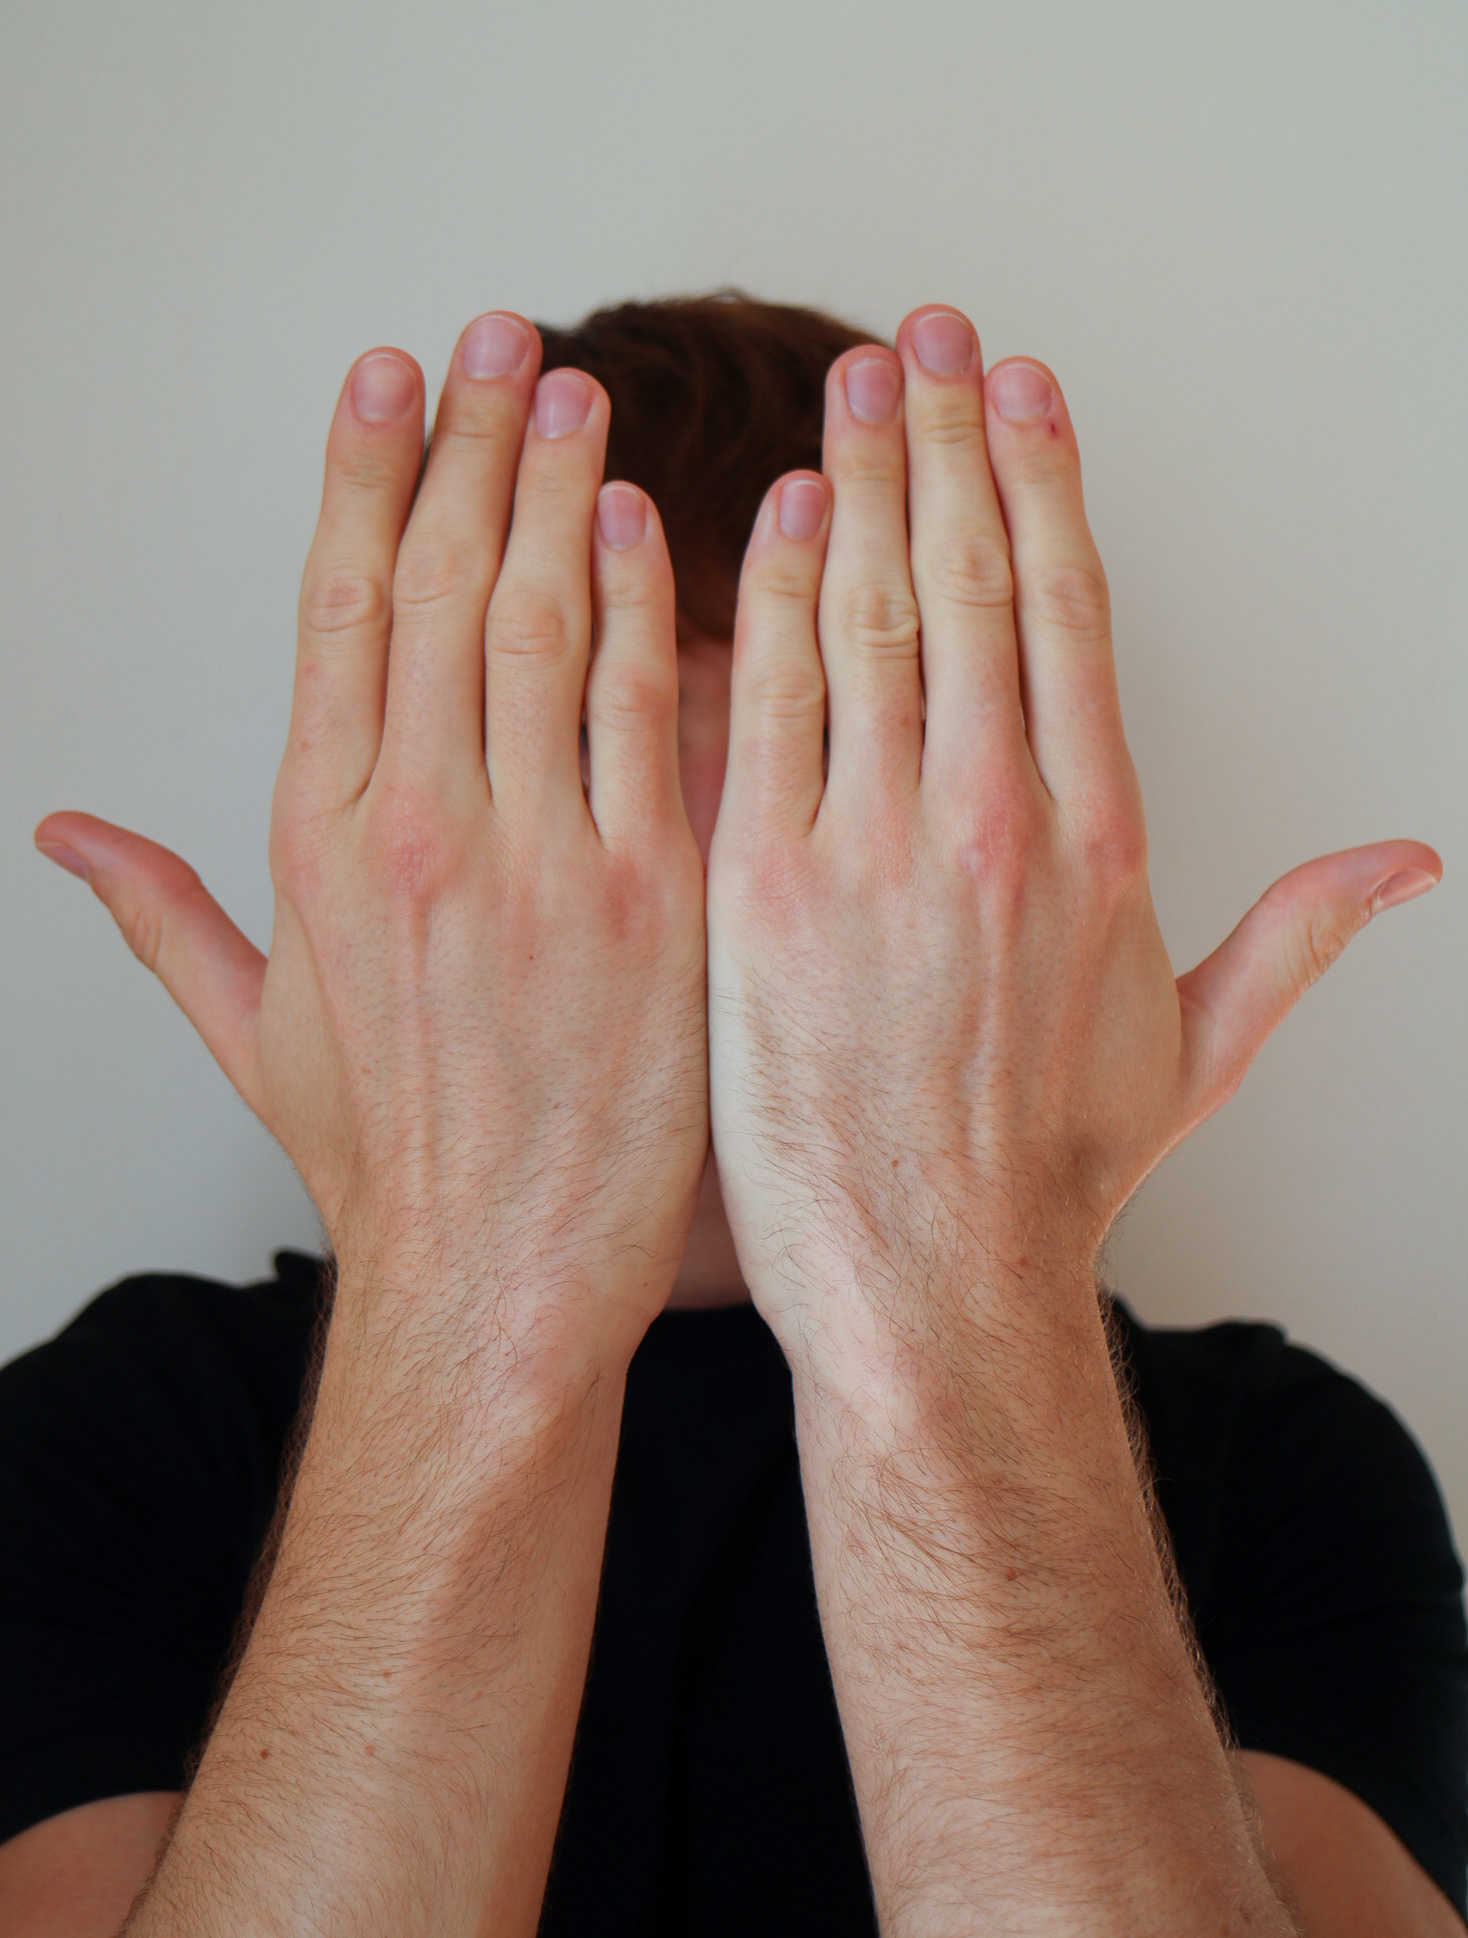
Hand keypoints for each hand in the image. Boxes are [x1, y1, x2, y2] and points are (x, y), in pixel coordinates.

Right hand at [37, 314, 706, 1372]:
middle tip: (505, 340)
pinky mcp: (648, 905)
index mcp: (319, 843)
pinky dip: (656, 610)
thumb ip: (161, 917)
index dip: (363, 479)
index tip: (389, 380)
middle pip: (440, 587)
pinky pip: (649, 720)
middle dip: (471, 446)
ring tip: (578, 393)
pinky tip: (661, 525)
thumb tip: (60, 837)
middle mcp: (417, 831)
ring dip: (563, 492)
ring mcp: (537, 862)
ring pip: (544, 626)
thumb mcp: (252, 1036)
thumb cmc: (385, 1165)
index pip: (336, 611)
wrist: (497, 1286)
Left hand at [708, 304, 1437, 1387]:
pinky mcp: (763, 886)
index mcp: (1100, 836)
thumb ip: (1296, 936)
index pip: (1072, 607)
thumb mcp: (1198, 1052)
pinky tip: (759, 514)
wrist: (930, 1285)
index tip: (1024, 390)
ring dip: (856, 479)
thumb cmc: (1050, 1177)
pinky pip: (761, 700)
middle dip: (947, 436)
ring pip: (869, 611)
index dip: (1044, 479)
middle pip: (971, 575)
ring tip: (848, 386)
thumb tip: (1409, 863)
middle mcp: (997, 816)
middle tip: (926, 337)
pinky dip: (759, 595)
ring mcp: (875, 844)